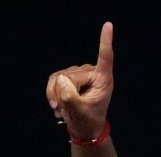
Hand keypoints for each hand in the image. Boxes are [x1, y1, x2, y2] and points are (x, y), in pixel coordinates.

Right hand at [46, 22, 113, 139]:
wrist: (83, 127)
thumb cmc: (88, 119)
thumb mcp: (80, 112)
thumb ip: (71, 97)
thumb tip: (61, 79)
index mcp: (103, 79)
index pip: (105, 58)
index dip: (105, 41)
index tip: (108, 26)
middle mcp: (91, 72)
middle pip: (71, 76)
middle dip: (65, 94)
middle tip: (68, 109)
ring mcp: (78, 72)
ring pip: (59, 78)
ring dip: (57, 96)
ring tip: (63, 109)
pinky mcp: (67, 75)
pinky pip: (53, 79)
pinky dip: (51, 93)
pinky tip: (57, 105)